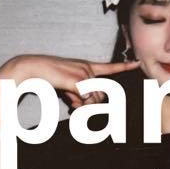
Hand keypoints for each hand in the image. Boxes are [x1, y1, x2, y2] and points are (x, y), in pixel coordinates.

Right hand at [3, 55, 138, 109]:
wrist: (32, 68)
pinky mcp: (78, 80)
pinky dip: (77, 103)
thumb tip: (87, 104)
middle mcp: (88, 68)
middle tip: (75, 104)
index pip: (110, 67)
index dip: (124, 66)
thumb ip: (80, 93)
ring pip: (95, 100)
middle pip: (102, 95)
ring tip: (69, 99)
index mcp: (86, 67)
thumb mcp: (68, 86)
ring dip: (82, 105)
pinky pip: (86, 99)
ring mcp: (84, 73)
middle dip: (90, 105)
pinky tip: (68, 98)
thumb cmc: (48, 77)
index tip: (137, 62)